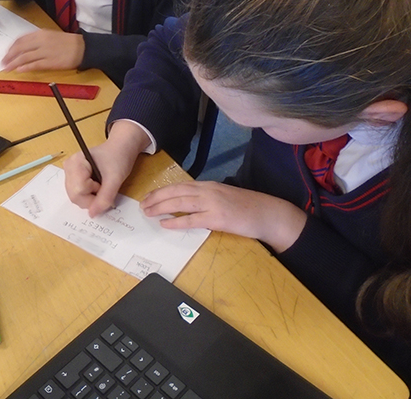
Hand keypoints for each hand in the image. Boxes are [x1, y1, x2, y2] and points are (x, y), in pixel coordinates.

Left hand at [2, 29, 84, 72]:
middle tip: (3, 62)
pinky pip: (34, 64)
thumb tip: (25, 48)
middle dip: (9, 56)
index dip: (11, 47)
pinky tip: (19, 70)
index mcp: (40, 34)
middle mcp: (41, 41)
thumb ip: (37, 40)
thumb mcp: (50, 36)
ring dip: (14, 63)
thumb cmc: (67, 43)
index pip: (20, 40)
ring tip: (7, 68)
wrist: (82, 48)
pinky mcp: (50, 62)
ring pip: (24, 57)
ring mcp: (45, 52)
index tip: (7, 53)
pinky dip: (25, 67)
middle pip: (20, 48)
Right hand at [64, 121, 151, 215]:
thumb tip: (92, 214)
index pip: (78, 191)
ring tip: (101, 184)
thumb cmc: (118, 157)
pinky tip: (96, 185)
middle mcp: (68, 167)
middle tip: (103, 186)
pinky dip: (89, 195)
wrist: (121, 148)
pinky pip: (78, 194)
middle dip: (91, 198)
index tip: (104, 185)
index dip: (93, 195)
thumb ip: (104, 197)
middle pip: (74, 196)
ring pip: (75, 197)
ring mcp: (69, 173)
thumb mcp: (115, 179)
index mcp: (75, 162)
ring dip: (90, 197)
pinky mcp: (73, 178)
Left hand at [140, 182, 306, 252]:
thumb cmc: (247, 207)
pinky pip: (191, 219)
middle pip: (176, 191)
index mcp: (208, 185)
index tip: (149, 196)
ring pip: (180, 202)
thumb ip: (206, 198)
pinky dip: (176, 221)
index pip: (180, 185)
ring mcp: (212, 203)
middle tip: (142, 204)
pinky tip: (165, 224)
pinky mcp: (217, 218)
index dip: (162, 191)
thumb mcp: (223, 197)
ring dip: (161, 207)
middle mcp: (208, 191)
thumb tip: (188, 205)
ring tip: (148, 212)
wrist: (268, 213)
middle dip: (157, 197)